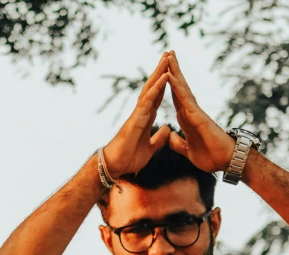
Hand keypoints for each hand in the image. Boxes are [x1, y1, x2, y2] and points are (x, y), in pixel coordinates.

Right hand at [102, 52, 171, 177]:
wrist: (116, 166)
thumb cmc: (129, 158)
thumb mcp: (150, 148)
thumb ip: (158, 137)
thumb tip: (167, 128)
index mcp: (146, 118)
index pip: (157, 96)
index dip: (165, 84)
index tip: (172, 70)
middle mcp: (142, 112)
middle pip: (153, 87)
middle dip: (161, 70)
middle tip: (169, 54)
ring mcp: (138, 113)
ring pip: (150, 88)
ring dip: (159, 72)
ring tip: (167, 57)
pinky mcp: (136, 118)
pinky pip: (148, 99)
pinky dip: (157, 87)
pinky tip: (165, 76)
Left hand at [166, 51, 235, 172]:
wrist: (226, 163)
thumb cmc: (211, 157)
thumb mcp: (188, 151)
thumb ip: (178, 143)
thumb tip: (169, 136)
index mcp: (187, 120)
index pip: (175, 99)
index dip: (168, 86)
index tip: (162, 72)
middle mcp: (191, 112)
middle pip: (178, 88)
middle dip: (172, 71)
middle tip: (167, 53)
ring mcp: (194, 112)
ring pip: (181, 88)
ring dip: (175, 71)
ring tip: (169, 55)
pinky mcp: (197, 115)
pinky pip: (184, 98)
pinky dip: (176, 86)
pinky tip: (169, 74)